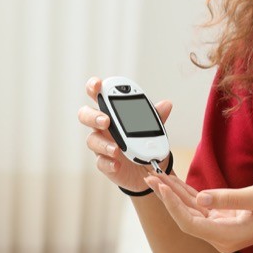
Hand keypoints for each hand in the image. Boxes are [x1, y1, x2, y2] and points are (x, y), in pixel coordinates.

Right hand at [78, 76, 172, 193]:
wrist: (149, 168)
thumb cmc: (144, 141)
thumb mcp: (153, 128)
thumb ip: (156, 117)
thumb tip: (166, 104)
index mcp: (112, 112)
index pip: (98, 95)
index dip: (94, 87)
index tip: (98, 84)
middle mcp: (103, 127)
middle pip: (85, 115)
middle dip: (93, 116)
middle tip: (106, 120)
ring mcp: (102, 145)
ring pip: (92, 140)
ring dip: (103, 143)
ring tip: (116, 149)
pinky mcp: (104, 163)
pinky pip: (100, 162)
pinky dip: (108, 163)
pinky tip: (117, 164)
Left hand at [144, 171, 252, 252]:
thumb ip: (228, 198)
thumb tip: (200, 199)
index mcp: (226, 236)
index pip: (189, 222)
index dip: (172, 204)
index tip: (160, 185)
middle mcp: (221, 236)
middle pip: (185, 217)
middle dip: (166, 196)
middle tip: (149, 174)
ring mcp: (223, 229)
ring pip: (191, 212)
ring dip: (174, 193)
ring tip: (156, 174)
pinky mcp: (226, 220)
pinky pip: (201, 207)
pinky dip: (188, 194)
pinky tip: (174, 181)